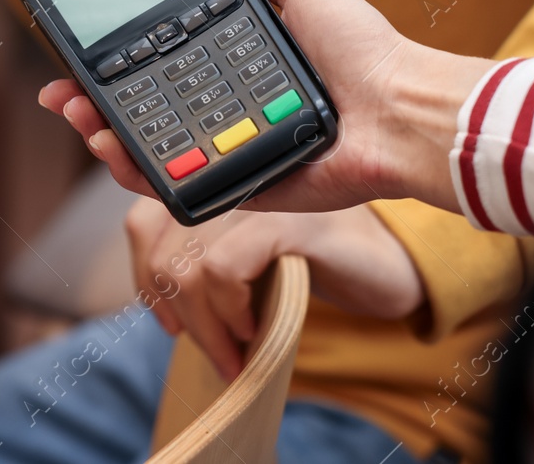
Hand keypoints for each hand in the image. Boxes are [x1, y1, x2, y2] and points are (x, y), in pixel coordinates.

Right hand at [41, 0, 492, 213]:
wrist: (400, 110)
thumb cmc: (366, 52)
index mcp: (240, 73)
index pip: (164, 70)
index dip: (120, 64)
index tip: (84, 54)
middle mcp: (229, 115)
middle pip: (145, 116)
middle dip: (95, 106)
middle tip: (65, 94)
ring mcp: (231, 154)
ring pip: (152, 156)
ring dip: (106, 139)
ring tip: (83, 118)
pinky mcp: (243, 189)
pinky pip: (183, 190)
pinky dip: (142, 178)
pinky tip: (115, 154)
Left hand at [125, 198, 422, 379]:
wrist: (388, 266)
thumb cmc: (312, 263)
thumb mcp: (248, 260)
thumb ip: (204, 262)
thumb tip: (157, 304)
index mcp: (215, 184)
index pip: (145, 217)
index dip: (144, 275)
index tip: (167, 323)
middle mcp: (232, 181)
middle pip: (163, 248)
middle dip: (178, 314)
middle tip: (214, 351)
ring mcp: (262, 197)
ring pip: (188, 264)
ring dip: (205, 326)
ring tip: (234, 353)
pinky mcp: (290, 220)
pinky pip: (224, 267)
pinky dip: (230, 310)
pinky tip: (253, 329)